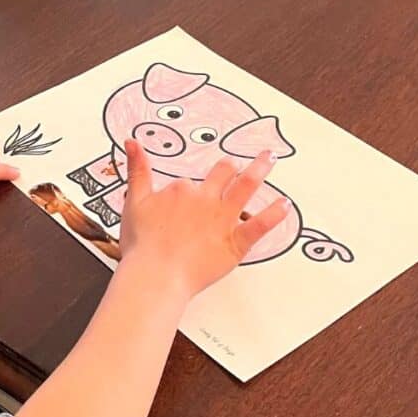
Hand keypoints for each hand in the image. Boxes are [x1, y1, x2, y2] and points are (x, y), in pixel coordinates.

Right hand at [119, 140, 290, 296]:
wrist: (155, 274)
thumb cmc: (143, 244)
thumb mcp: (133, 201)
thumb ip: (137, 170)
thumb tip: (132, 142)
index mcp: (181, 190)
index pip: (189, 183)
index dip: (187, 191)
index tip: (186, 198)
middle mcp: (205, 199)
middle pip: (224, 173)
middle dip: (233, 165)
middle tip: (240, 161)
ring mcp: (222, 220)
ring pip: (246, 188)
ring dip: (260, 170)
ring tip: (270, 158)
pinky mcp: (234, 243)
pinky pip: (260, 225)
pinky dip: (275, 214)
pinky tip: (285, 204)